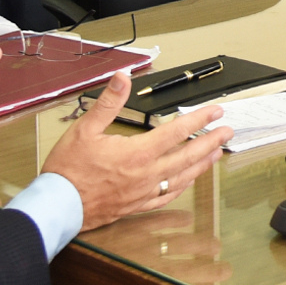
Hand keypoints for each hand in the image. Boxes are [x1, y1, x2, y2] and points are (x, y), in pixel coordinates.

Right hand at [40, 71, 232, 229]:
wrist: (57, 206)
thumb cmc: (68, 170)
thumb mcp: (85, 129)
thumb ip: (108, 102)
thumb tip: (123, 78)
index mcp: (137, 153)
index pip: (176, 132)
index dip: (199, 119)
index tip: (216, 111)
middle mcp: (146, 174)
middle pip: (187, 155)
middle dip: (210, 141)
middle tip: (228, 132)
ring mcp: (143, 192)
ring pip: (181, 177)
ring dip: (202, 164)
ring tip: (216, 153)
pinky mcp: (137, 205)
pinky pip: (167, 196)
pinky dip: (182, 187)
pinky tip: (188, 181)